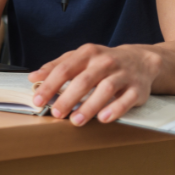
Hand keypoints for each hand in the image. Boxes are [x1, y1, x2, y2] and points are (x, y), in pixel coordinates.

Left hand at [29, 43, 161, 125]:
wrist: (140, 60)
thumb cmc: (103, 62)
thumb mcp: (79, 58)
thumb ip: (56, 66)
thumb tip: (33, 78)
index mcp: (88, 53)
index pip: (64, 69)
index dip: (50, 84)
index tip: (38, 99)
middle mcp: (105, 62)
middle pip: (84, 80)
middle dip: (68, 98)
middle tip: (56, 112)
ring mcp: (123, 74)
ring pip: (105, 89)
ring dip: (89, 106)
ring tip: (76, 120)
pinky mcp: (137, 89)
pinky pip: (126, 100)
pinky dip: (115, 109)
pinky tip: (103, 118)